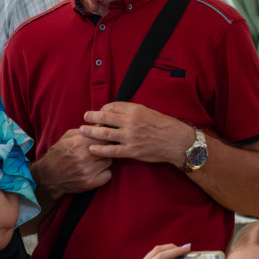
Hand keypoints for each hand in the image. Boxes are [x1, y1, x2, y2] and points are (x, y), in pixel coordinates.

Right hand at [30, 128, 111, 199]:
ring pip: (109, 161)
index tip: (102, 139)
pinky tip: (96, 170)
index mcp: (77, 144)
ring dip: (104, 160)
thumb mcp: (67, 138)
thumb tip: (101, 124)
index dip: (103, 137)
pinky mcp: (89, 183)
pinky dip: (104, 172)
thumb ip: (84, 131)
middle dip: (105, 148)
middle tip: (99, 150)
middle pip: (107, 148)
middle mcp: (82, 157)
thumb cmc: (58, 154)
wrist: (48, 176)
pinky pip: (108, 175)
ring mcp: (87, 171)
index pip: (102, 136)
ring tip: (95, 160)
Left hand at [81, 102, 195, 166]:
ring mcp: (130, 137)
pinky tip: (91, 149)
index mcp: (134, 110)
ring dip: (91, 132)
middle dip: (91, 117)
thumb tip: (113, 111)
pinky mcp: (131, 151)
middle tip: (84, 117)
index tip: (98, 113)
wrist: (176, 141)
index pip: (111, 107)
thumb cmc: (162, 125)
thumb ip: (130, 110)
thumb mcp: (146, 111)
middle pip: (104, 118)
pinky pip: (111, 150)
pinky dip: (100, 150)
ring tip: (82, 131)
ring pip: (105, 134)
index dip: (102, 109)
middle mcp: (130, 122)